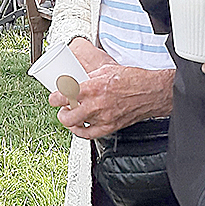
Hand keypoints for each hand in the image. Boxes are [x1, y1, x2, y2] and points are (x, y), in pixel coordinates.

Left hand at [51, 59, 174, 138]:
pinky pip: (89, 135)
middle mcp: (97, 104)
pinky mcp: (110, 127)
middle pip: (68, 115)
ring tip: (69, 116)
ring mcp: (103, 118)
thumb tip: (79, 79)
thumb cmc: (133, 79)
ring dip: (69, 121)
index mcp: (94, 87)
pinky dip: (80, 132)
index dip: (54, 97)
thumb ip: (90, 77)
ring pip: (76, 125)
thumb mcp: (106, 70)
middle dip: (60, 112)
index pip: (65, 94)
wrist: (151, 92)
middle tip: (60, 107)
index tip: (53, 97)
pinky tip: (79, 127)